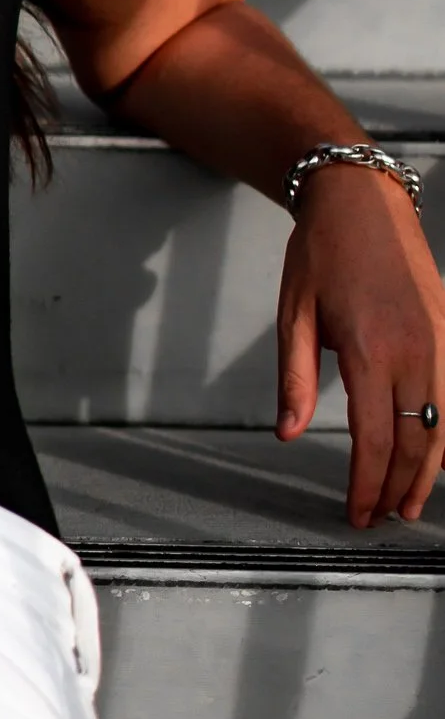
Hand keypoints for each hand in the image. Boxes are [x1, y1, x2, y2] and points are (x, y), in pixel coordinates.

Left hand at [275, 163, 444, 526]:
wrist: (361, 200)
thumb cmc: (321, 253)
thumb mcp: (293, 313)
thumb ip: (294, 378)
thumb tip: (288, 433)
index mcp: (371, 350)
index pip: (374, 438)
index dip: (366, 484)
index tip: (356, 514)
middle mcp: (416, 350)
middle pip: (416, 441)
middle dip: (398, 487)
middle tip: (380, 518)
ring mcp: (441, 341)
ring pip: (444, 424)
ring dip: (428, 470)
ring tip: (408, 503)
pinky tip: (431, 454)